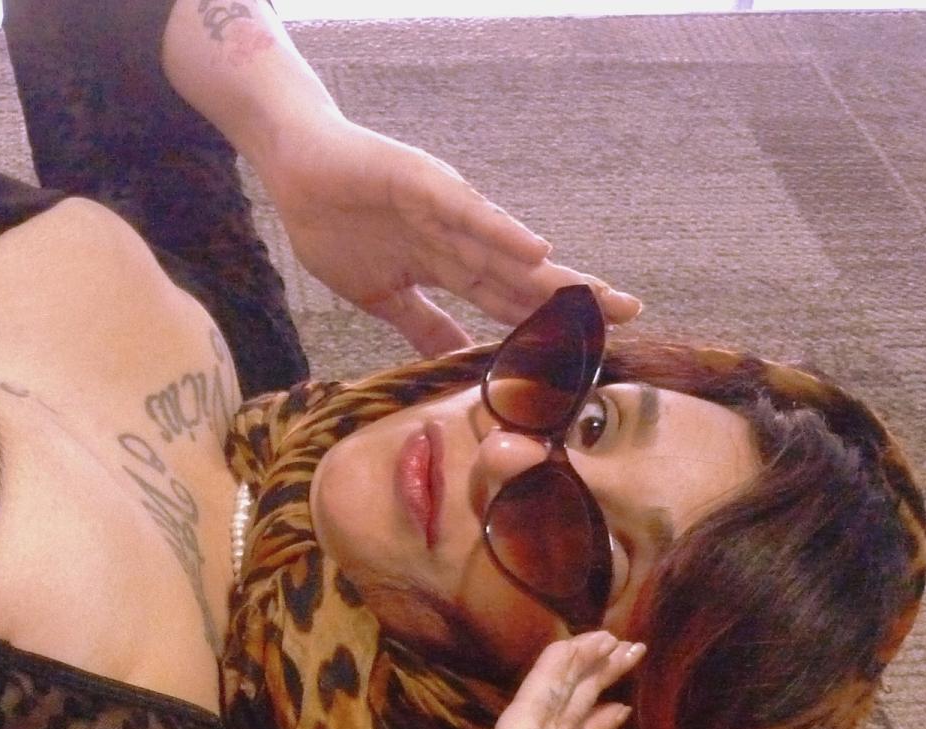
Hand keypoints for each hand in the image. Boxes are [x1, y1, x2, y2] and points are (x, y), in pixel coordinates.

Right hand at [256, 115, 642, 355]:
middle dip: (574, 296)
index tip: (591, 347)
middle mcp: (457, 239)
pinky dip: (501, 231)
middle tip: (631, 315)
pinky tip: (537, 249)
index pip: (508, 301)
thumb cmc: (332, 227)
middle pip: (523, 275)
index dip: (548, 324)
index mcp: (448, 268)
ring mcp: (443, 211)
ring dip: (553, 270)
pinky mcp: (422, 183)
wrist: (294, 171)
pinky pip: (467, 212)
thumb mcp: (381, 297)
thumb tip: (456, 361)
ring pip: (507, 247)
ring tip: (601, 293)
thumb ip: (422, 325)